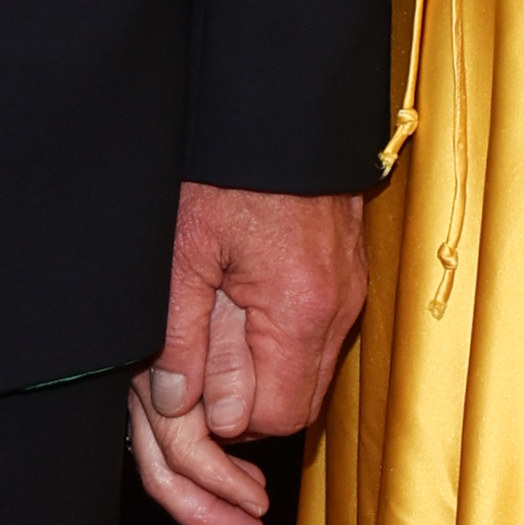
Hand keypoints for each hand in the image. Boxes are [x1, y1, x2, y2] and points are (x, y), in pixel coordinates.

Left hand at [126, 181, 366, 524]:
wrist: (279, 106)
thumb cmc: (229, 168)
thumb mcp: (184, 251)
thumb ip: (179, 335)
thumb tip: (175, 403)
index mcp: (298, 310)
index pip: (272, 417)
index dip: (224, 414)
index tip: (190, 384)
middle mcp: (337, 309)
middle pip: (297, 406)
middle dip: (246, 399)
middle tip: (200, 358)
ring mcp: (348, 291)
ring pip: (308, 373)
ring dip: (263, 368)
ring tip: (220, 322)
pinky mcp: (348, 274)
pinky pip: (317, 336)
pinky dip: (281, 336)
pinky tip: (244, 300)